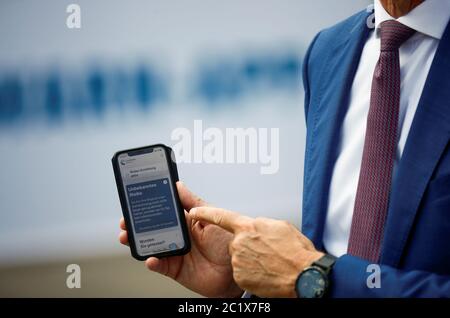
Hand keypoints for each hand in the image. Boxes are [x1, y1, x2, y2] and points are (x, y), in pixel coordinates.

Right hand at [118, 182, 242, 297]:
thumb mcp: (211, 216)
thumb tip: (179, 185)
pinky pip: (160, 266)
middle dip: (136, 225)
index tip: (135, 203)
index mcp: (187, 222)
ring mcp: (176, 253)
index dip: (149, 208)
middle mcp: (179, 236)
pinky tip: (150, 258)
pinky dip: (153, 262)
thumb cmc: (228, 242)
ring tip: (128, 238)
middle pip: (152, 229)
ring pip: (151, 246)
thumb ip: (193, 202)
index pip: (164, 212)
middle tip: (126, 222)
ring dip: (138, 242)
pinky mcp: (175, 269)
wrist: (237, 271)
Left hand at [189, 207, 323, 297]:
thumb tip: (256, 226)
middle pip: (236, 241)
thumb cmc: (295, 252)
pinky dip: (252, 273)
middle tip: (265, 250)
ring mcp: (238, 260)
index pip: (221, 216)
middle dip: (247, 245)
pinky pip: (242, 272)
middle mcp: (240, 242)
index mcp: (249, 227)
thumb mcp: (280, 227)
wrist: (303, 275)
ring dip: (251, 259)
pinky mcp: (240, 276)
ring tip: (269, 262)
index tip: (193, 211)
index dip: (205, 213)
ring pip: (239, 257)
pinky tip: (265, 272)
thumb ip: (262, 224)